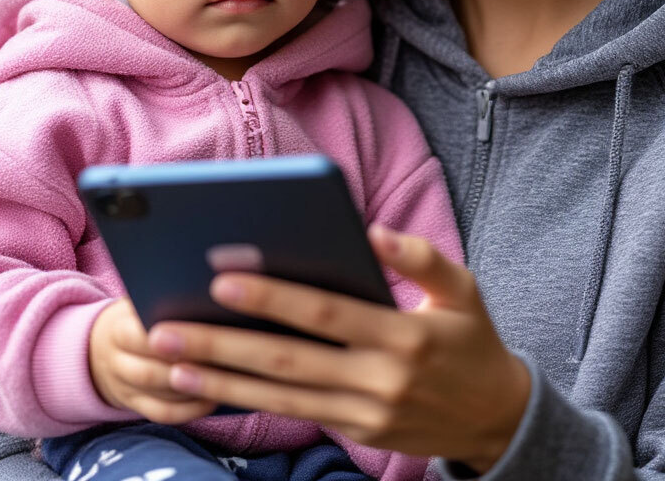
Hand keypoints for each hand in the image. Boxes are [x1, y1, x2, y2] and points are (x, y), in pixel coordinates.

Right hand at [89, 298, 217, 423]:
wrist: (100, 346)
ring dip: (191, 390)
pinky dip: (188, 409)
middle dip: (185, 368)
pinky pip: (163, 413)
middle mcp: (116, 363)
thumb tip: (204, 298)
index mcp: (116, 331)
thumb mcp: (139, 301)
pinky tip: (213, 398)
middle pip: (149, 373)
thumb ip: (164, 301)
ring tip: (223, 379)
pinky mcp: (137, 406)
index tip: (201, 333)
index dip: (169, 338)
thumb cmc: (136, 315)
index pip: (138, 337)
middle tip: (219, 360)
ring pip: (158, 396)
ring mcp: (124, 389)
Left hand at [146, 226, 530, 472]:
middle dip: (223, 345)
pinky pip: (296, 415)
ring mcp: (366, 415)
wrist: (497, 418)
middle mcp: (379, 380)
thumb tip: (372, 230)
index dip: (273, 297)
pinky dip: (250, 402)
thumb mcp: (463, 289)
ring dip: (222, 382)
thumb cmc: (473, 339)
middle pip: (288, 361)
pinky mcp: (359, 435)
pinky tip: (210, 388)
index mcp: (402, 336)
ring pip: (281, 397)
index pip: (325, 313)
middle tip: (167, 329)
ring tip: (171, 363)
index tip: (222, 279)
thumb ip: (419, 257)